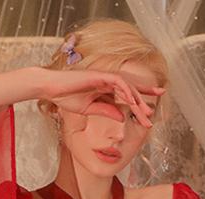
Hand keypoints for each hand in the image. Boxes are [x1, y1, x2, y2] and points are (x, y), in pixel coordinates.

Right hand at [36, 67, 164, 127]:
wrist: (52, 89)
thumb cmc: (66, 97)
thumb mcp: (90, 109)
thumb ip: (106, 111)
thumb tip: (121, 117)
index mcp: (105, 89)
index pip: (127, 95)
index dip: (140, 102)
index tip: (150, 113)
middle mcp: (107, 81)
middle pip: (131, 91)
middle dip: (143, 103)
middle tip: (152, 117)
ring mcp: (104, 77)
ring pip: (127, 87)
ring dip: (137, 100)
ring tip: (145, 113)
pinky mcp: (99, 75)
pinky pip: (117, 82)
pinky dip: (126, 91)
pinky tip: (132, 101)